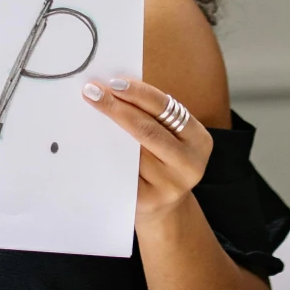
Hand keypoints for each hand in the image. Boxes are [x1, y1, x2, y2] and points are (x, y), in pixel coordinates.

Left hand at [83, 75, 212, 221]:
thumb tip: (114, 88)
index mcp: (199, 140)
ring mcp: (170, 186)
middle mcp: (190, 164)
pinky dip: (106, 156)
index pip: (166, 109)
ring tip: (90, 113)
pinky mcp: (148, 201)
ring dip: (107, 132)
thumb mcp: (169, 136)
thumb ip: (152, 116)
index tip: (113, 82)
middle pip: (147, 130)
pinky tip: (92, 144)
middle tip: (92, 92)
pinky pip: (123, 173)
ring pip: (133, 152)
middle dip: (117, 108)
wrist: (164, 207)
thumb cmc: (162, 160)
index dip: (139, 93)